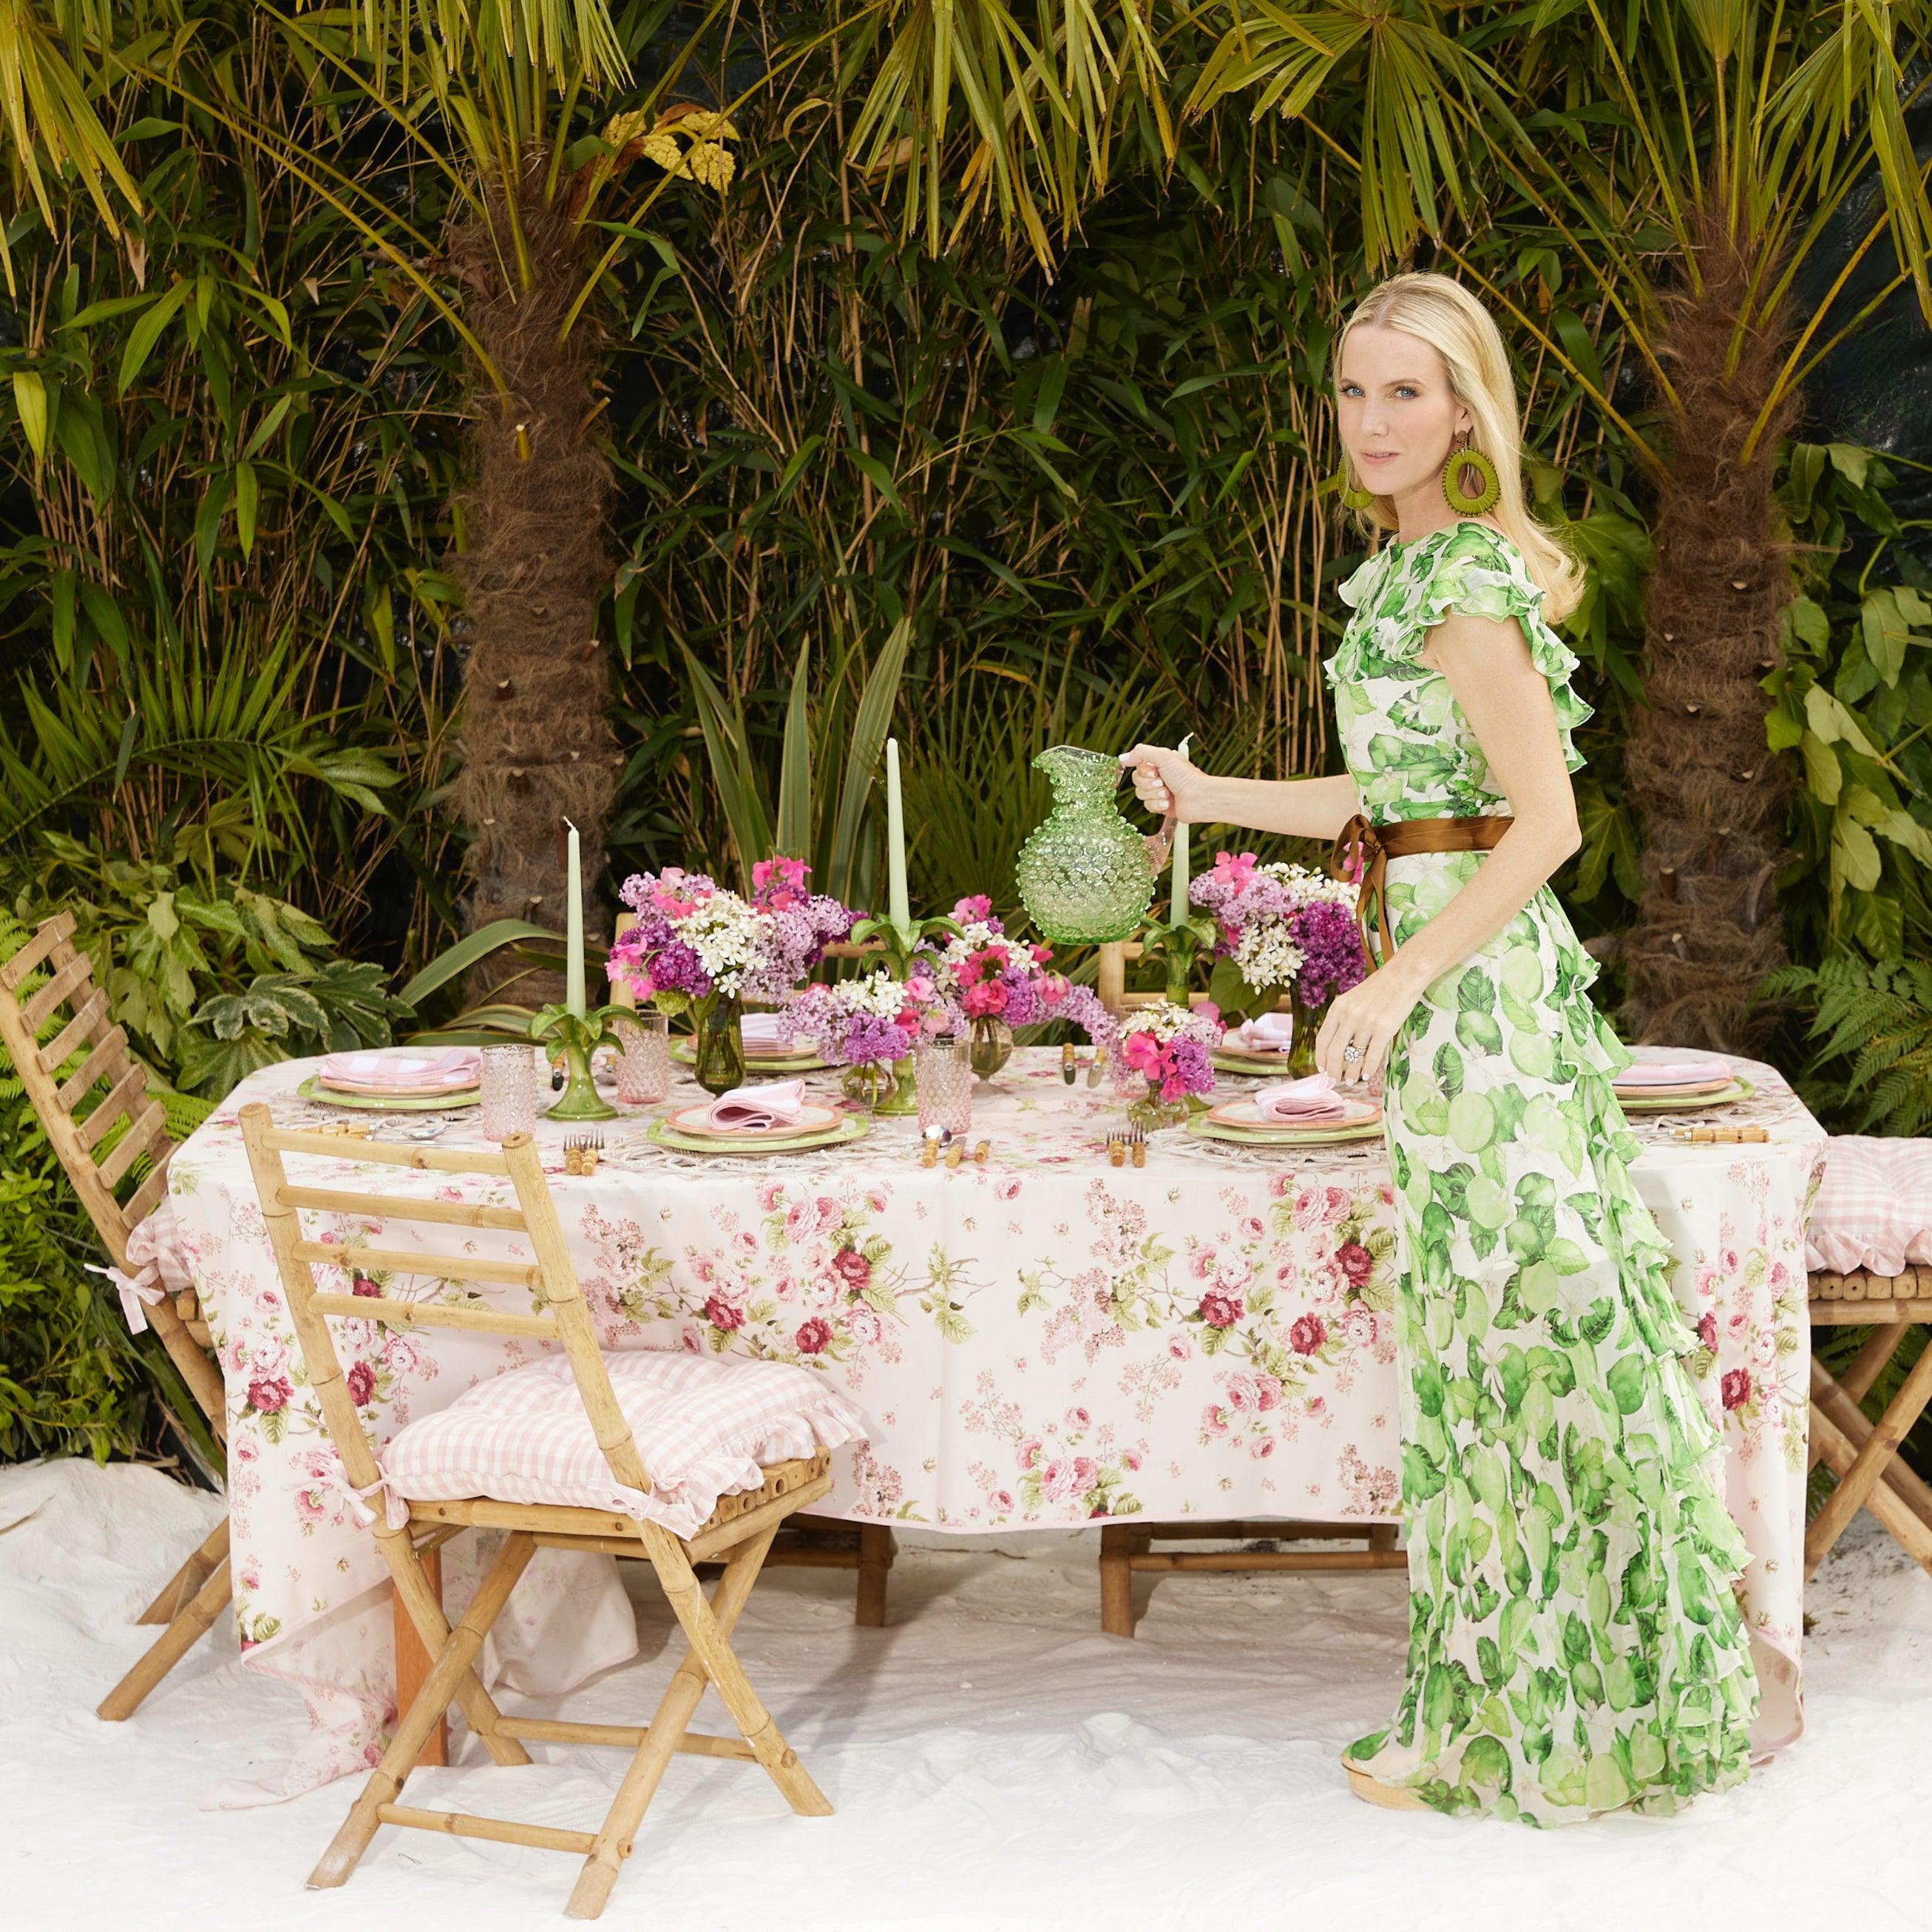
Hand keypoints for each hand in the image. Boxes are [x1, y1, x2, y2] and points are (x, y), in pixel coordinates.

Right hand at [1118, 742, 1210, 823]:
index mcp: (1160, 763)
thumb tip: (1123, 757)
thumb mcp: (1163, 756)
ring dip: (1154, 795)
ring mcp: (1160, 792)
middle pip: (1137, 781)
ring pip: (1141, 794)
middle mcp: (1159, 776)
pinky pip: (1148, 806)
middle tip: (1162, 783)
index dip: (1144, 771)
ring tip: (1167, 794)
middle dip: (1148, 784)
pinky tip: (1168, 803)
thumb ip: (1141, 753)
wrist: (1199, 798)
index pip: (1138, 766)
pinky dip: (1157, 805)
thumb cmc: (1187, 776)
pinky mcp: (1162, 806)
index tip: (1156, 772)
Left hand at [1313, 966, 1422, 1089]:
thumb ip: (1343, 1018)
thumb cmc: (1379, 988)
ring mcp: (1366, 1023)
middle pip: (1334, 1052)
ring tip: (1351, 1080)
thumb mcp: (1352, 999)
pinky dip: (1368, 1069)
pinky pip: (1372, 1056)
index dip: (1320, 1057)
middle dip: (1333, 1070)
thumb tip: (1337, 1045)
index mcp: (1338, 1008)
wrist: (1403, 976)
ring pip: (1353, 1057)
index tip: (1321, 1068)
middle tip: (1335, 1079)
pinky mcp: (1384, 1029)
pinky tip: (1366, 1075)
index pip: (1322, 1039)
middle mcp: (1349, 1016)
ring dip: (1351, 1073)